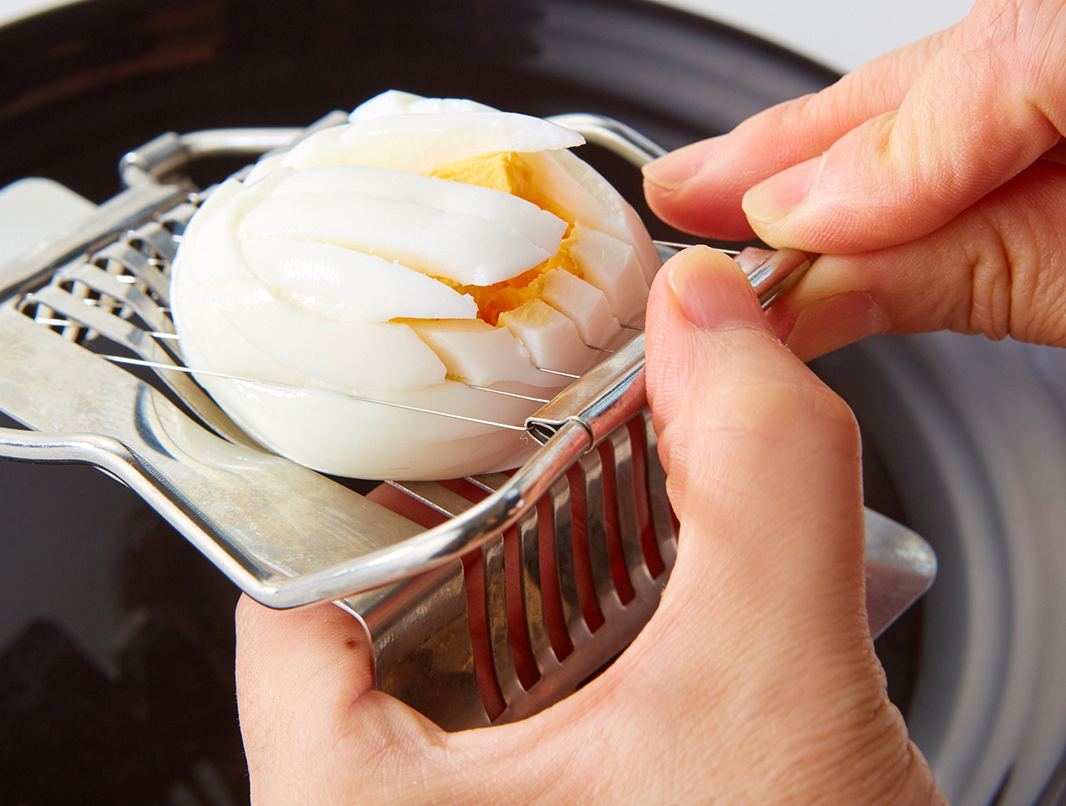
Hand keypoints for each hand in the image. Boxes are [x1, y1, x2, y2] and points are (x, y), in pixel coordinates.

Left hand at [234, 247, 942, 805]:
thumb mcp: (773, 704)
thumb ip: (756, 482)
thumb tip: (714, 321)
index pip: (291, 592)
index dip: (374, 472)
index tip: (447, 405)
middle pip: (391, 620)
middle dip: (500, 523)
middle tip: (562, 447)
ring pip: (471, 681)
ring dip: (562, 596)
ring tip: (625, 528)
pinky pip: (531, 743)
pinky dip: (598, 670)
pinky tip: (668, 640)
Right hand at [644, 0, 1065, 433]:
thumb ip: (1013, 271)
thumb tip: (839, 269)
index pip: (1038, 41)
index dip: (895, 145)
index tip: (793, 230)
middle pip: (1006, 28)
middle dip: (842, 133)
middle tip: (708, 194)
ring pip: (1015, 47)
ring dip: (880, 139)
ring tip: (758, 200)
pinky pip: (1058, 71)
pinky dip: (957, 139)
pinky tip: (877, 192)